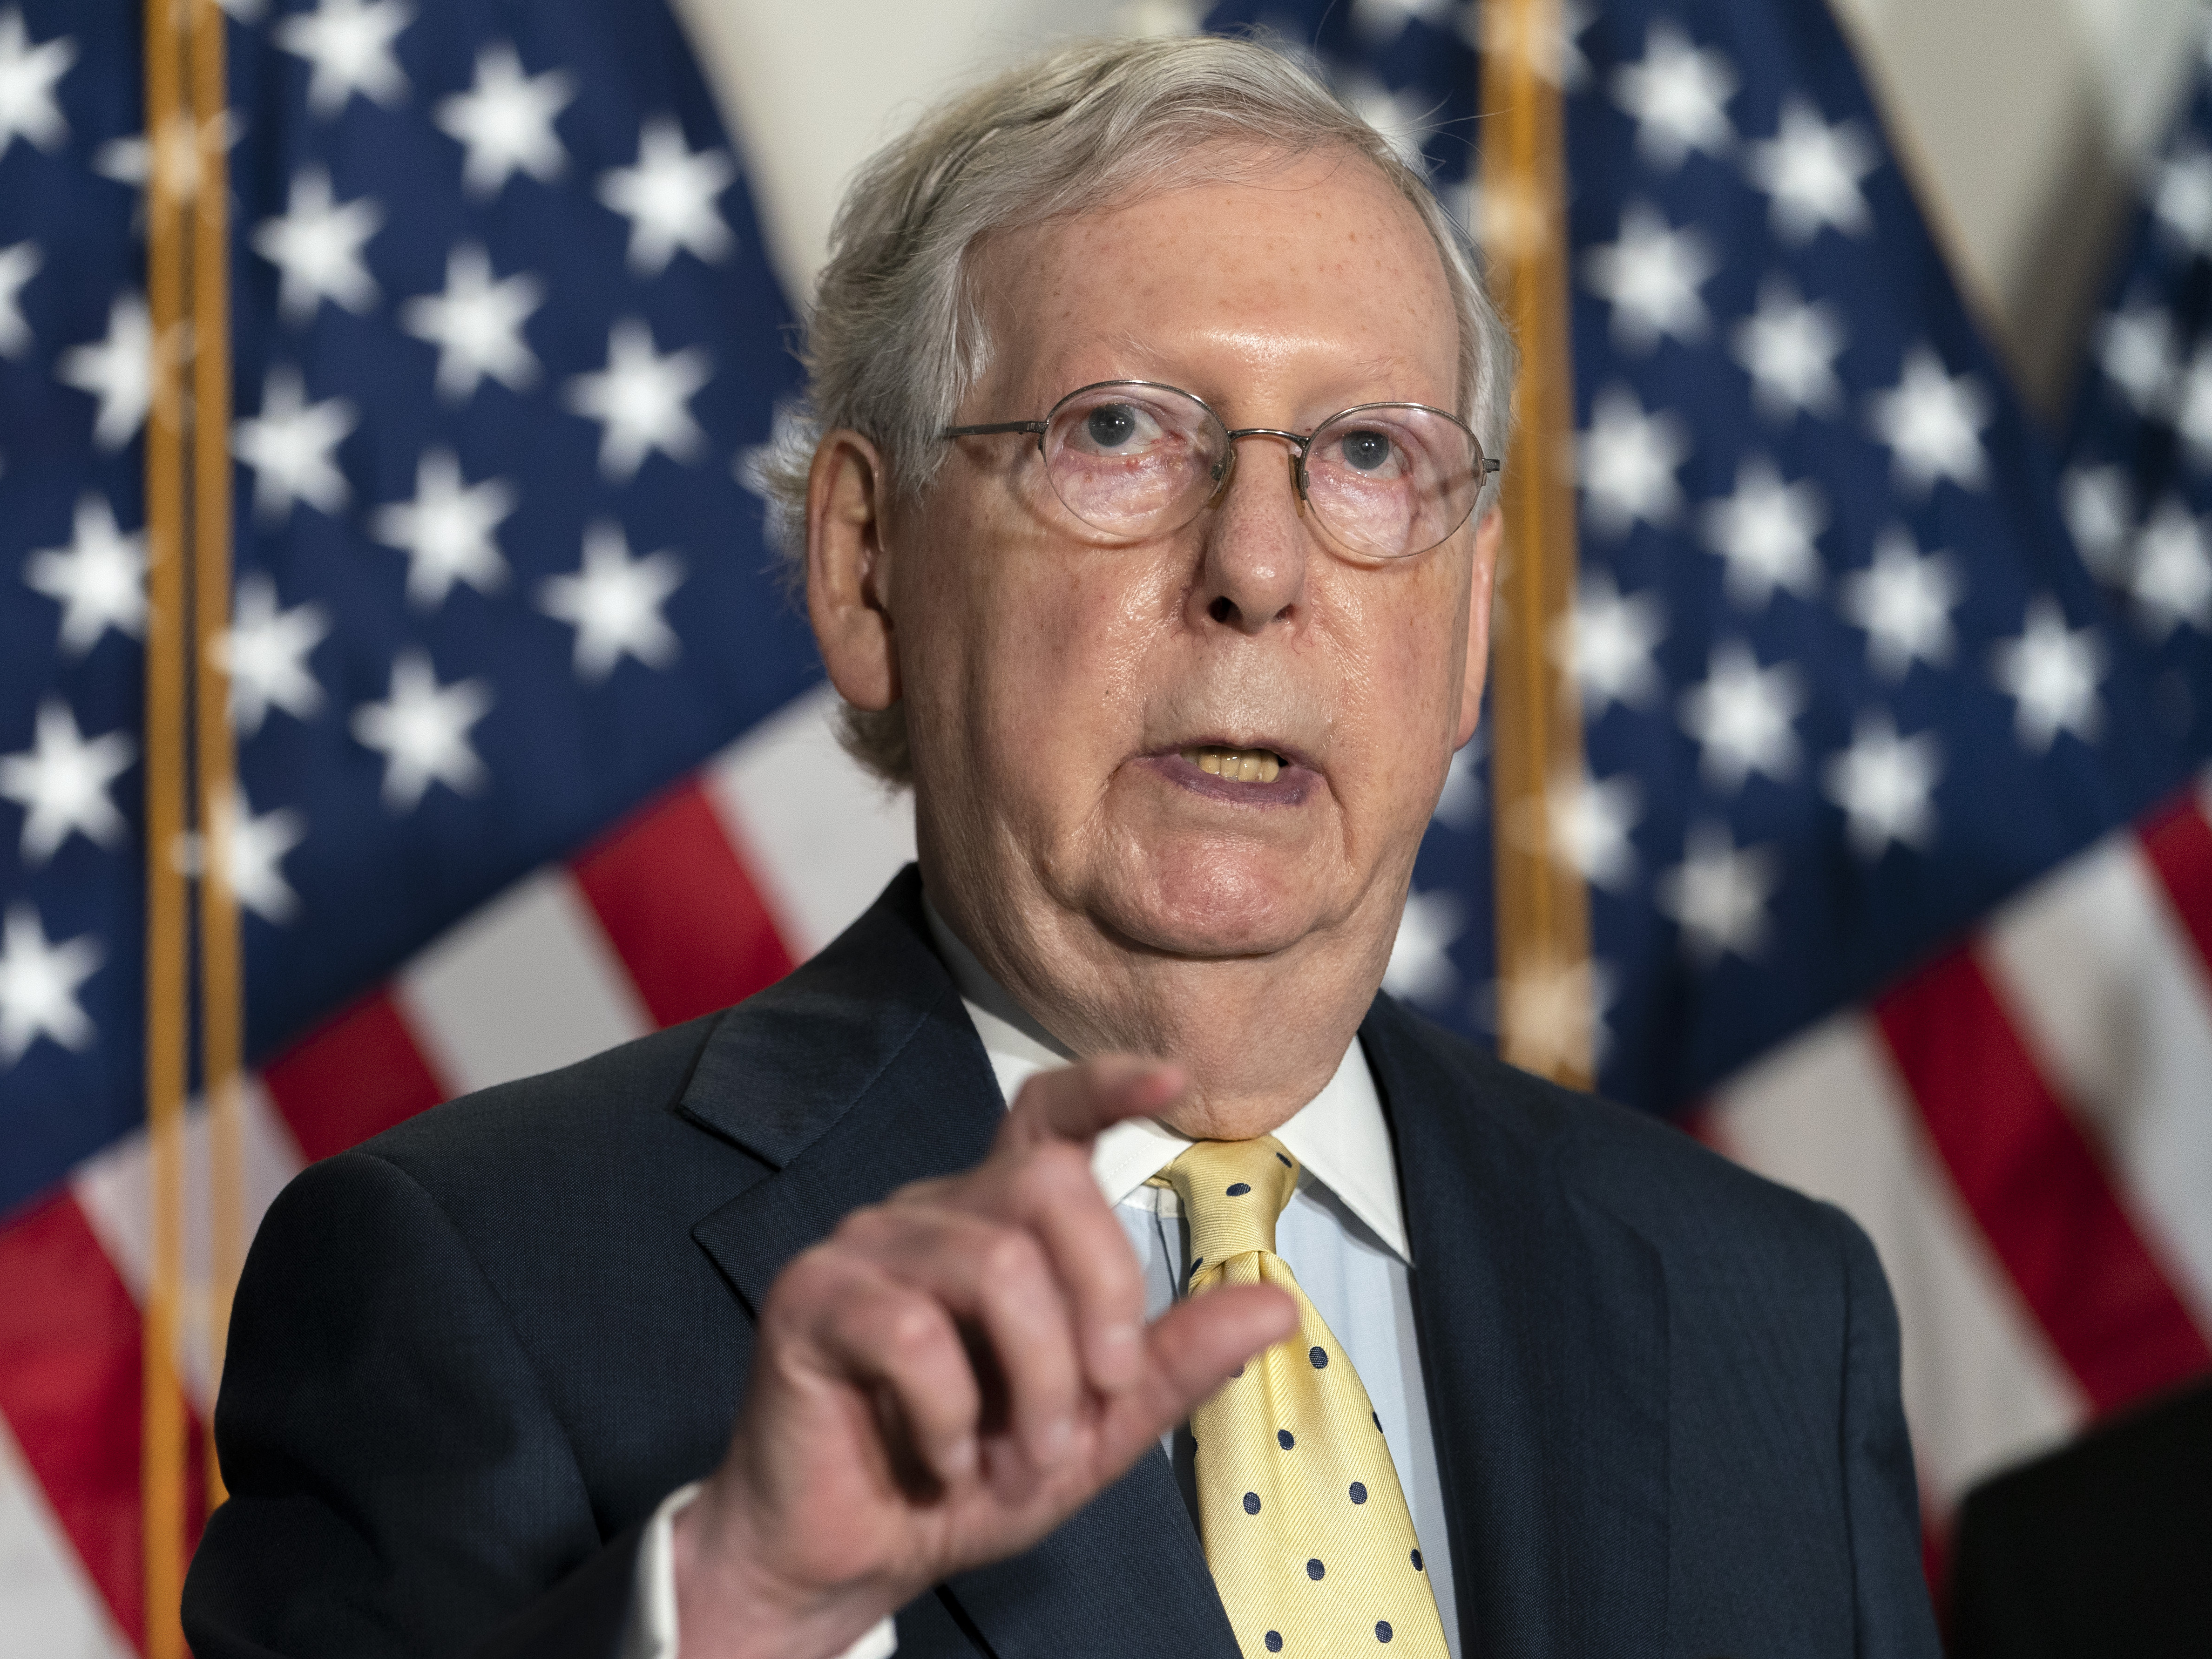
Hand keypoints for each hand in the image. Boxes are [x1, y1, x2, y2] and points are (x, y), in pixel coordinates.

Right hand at [671, 1056, 1296, 1658]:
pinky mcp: (812, 1298)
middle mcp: (934, 1212)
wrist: (855, 1557)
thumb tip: (1279, 1307)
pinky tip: (946, 1462)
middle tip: (1096, 1404)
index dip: (1106, 1085)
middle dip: (1101, 1301)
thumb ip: (1174, 1363)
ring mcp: (866, 1246)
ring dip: (1034, 1385)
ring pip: (996, 1263)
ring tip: (1019, 1459)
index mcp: (999, 1224)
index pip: (1047, 1117)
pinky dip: (951, 1417)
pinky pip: (911, 1330)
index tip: (1173, 1079)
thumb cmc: (969, 1478)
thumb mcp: (1096, 1430)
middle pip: (1049, 1186)